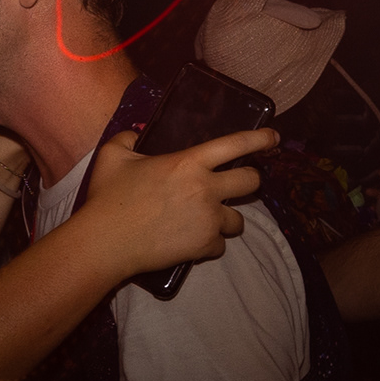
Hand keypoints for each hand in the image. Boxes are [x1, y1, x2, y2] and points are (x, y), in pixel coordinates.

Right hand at [74, 124, 271, 276]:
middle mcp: (207, 189)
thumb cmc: (107, 197)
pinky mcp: (204, 246)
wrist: (105, 241)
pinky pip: (220, 245)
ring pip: (239, 220)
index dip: (260, 139)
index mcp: (189, 162)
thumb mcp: (112, 156)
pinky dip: (209, 244)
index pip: (236, 144)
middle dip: (249, 182)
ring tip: (209, 219)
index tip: (274, 138)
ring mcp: (208, 219)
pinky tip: (192, 240)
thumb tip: (135, 135)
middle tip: (236, 186)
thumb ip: (128, 139)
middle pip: (252, 182)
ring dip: (227, 219)